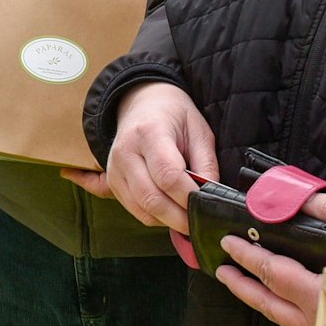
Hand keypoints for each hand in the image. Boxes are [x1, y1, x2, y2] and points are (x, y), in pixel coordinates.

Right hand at [64, 81, 216, 235]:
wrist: (141, 103)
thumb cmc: (173, 115)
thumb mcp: (198, 129)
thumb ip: (207, 163)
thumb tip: (211, 196)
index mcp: (149, 132)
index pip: (168, 175)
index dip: (188, 196)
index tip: (206, 205)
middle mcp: (126, 152)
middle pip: (151, 198)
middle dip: (179, 217)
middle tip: (199, 223)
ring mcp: (115, 169)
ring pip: (142, 210)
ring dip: (168, 221)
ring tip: (187, 218)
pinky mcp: (113, 182)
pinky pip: (135, 210)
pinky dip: (155, 217)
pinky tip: (171, 211)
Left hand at [215, 192, 325, 325]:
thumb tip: (307, 196)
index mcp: (324, 296)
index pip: (273, 274)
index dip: (248, 257)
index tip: (229, 243)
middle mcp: (318, 324)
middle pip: (267, 303)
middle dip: (241, 283)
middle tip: (221, 269)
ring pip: (280, 320)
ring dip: (258, 299)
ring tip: (242, 284)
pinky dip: (281, 314)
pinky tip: (278, 304)